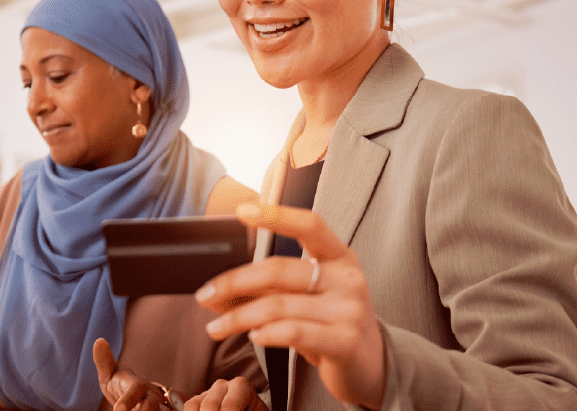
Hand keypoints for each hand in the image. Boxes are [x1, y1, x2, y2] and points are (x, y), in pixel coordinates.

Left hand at [93, 338, 170, 410]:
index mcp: (138, 384)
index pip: (137, 388)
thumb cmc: (121, 386)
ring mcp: (159, 407)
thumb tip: (99, 340)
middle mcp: (152, 396)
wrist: (137, 398)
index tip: (117, 410)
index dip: (129, 399)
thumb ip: (104, 362)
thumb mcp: (110, 376)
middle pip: (152, 406)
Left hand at [194, 203, 385, 409]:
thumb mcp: (307, 299)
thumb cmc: (332, 325)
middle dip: (234, 282)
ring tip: (216, 327)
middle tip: (205, 295)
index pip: (310, 225)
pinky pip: (293, 332)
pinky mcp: (344, 341)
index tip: (243, 210)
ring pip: (278, 305)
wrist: (372, 366)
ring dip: (238, 317)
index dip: (277, 216)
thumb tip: (216, 292)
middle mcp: (347, 279)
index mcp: (340, 258)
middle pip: (279, 270)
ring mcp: (349, 310)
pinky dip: (266, 333)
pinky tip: (253, 336)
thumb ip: (269, 289)